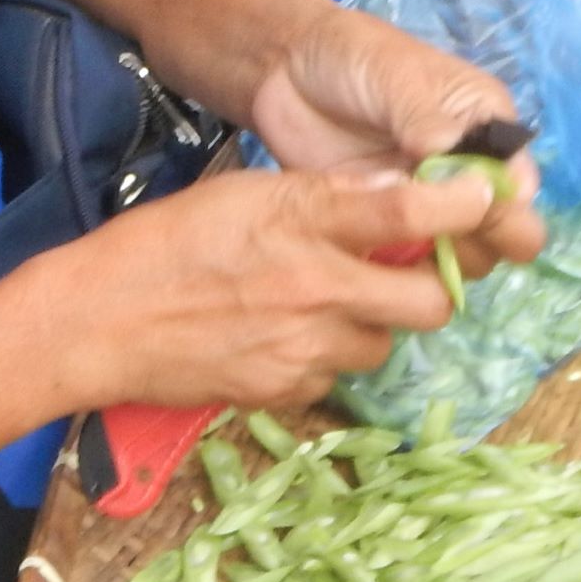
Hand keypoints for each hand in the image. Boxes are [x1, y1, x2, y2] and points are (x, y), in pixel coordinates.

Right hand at [58, 163, 511, 413]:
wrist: (96, 324)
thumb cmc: (158, 245)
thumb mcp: (236, 194)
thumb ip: (316, 196)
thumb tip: (387, 189)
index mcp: (299, 221)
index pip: (405, 208)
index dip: (459, 204)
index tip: (484, 201)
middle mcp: (316, 285)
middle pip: (428, 302)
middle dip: (426, 291)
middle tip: (398, 277)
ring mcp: (305, 347)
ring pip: (383, 346)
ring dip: (367, 327)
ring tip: (317, 308)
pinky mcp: (286, 392)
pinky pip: (334, 379)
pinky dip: (321, 361)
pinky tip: (276, 339)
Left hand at [247, 2, 545, 280]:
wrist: (287, 66)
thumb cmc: (355, 55)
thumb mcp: (397, 76)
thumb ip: (427, 120)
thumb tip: (457, 164)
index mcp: (488, 130)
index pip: (519, 188)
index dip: (503, 208)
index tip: (465, 209)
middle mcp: (468, 173)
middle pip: (503, 232)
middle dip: (480, 241)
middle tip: (432, 229)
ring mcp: (427, 202)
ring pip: (461, 255)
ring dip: (439, 258)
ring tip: (395, 236)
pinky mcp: (385, 222)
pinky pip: (408, 259)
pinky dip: (398, 264)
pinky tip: (371, 255)